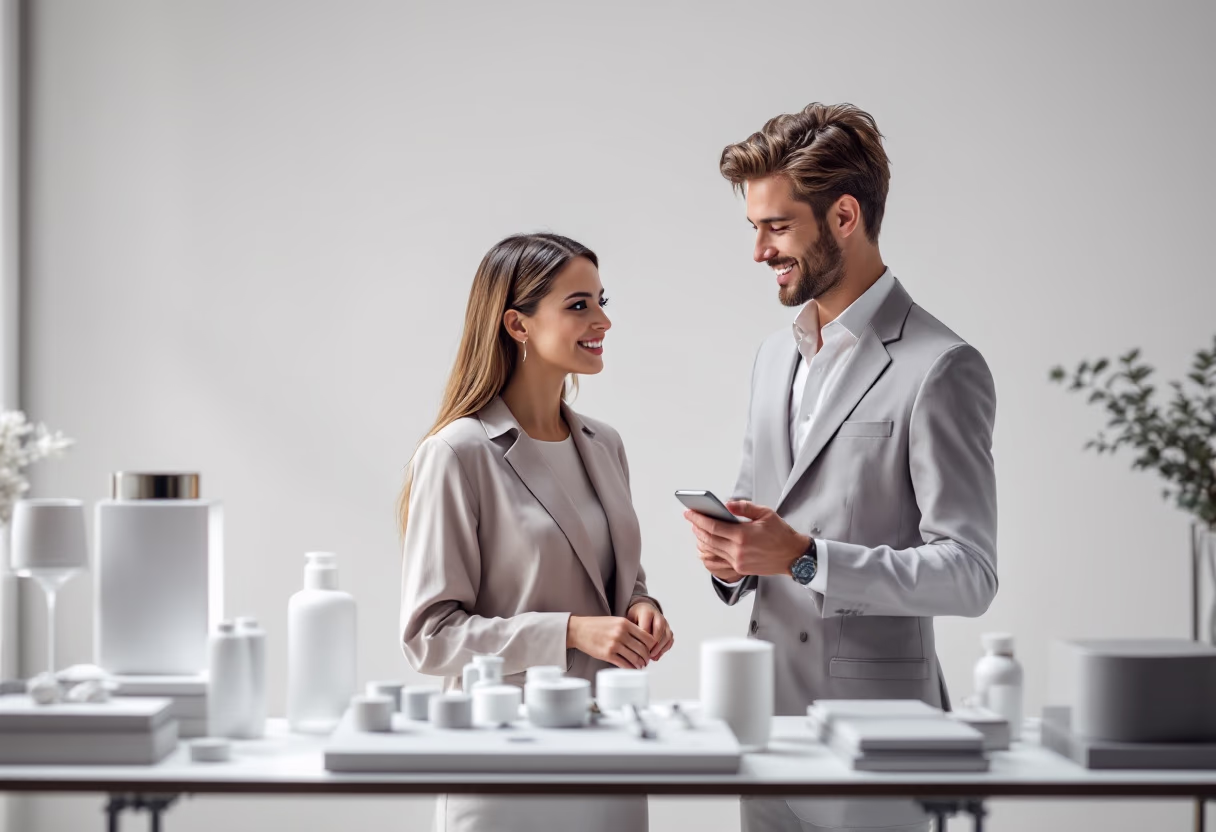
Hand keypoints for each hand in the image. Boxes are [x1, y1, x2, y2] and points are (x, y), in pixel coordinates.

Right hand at [567, 615, 657, 668]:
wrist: (579, 630)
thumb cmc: (596, 625)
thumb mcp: (615, 621)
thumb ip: (629, 628)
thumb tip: (643, 640)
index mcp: (625, 623)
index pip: (646, 636)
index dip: (652, 646)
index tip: (651, 650)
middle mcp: (621, 633)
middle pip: (642, 649)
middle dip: (647, 657)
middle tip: (647, 660)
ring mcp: (614, 644)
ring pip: (634, 658)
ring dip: (640, 664)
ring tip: (640, 665)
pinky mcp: (607, 654)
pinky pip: (624, 664)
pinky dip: (630, 668)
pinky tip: (632, 668)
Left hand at [627, 602, 673, 660]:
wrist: (643, 610)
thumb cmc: (635, 617)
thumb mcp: (629, 620)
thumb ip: (632, 630)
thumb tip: (635, 646)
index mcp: (647, 612)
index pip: (646, 628)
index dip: (643, 640)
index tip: (638, 649)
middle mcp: (658, 616)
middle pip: (659, 631)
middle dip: (654, 645)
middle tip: (647, 655)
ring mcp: (665, 623)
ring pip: (667, 636)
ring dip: (660, 648)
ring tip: (652, 657)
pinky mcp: (669, 629)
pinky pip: (670, 640)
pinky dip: (664, 649)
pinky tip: (657, 655)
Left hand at [683, 500, 809, 576]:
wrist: (793, 556)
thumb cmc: (781, 534)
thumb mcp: (765, 513)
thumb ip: (744, 507)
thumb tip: (726, 504)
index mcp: (743, 535)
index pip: (713, 527)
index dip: (698, 519)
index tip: (689, 512)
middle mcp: (738, 551)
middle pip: (708, 539)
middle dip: (697, 527)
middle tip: (691, 518)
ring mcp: (738, 562)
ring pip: (712, 550)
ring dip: (702, 539)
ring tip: (697, 529)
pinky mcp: (740, 569)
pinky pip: (719, 560)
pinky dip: (710, 551)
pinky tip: (707, 544)